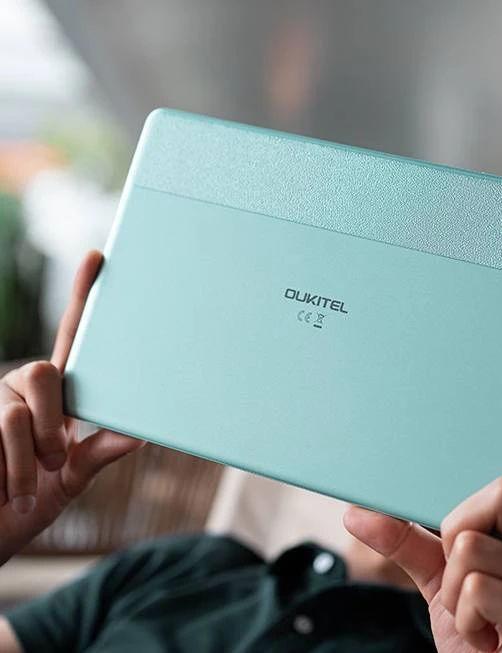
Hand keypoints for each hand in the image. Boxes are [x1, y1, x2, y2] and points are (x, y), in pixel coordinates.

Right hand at [0, 250, 143, 564]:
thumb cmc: (27, 505)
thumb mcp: (72, 479)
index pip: (72, 336)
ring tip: (25, 487)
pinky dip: (7, 473)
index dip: (83, 296)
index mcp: (57, 396)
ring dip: (29, 458)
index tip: (99, 256)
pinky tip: (2, 493)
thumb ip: (101, 452)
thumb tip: (144, 433)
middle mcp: (23, 388)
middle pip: (44, 371)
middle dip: (53, 422)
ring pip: (17, 411)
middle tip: (55, 460)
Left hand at [345, 354, 501, 652]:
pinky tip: (486, 634)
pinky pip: (476, 584)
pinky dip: (461, 611)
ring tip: (475, 610)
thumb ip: (404, 538)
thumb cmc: (476, 630)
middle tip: (462, 568)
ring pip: (476, 539)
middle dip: (459, 526)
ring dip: (454, 581)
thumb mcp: (437, 577)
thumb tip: (354, 511)